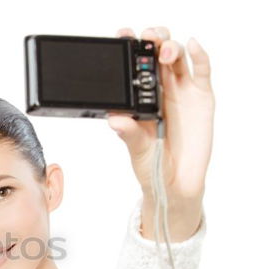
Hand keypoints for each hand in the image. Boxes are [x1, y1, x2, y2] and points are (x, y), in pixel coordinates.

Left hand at [107, 26, 213, 230]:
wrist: (174, 183)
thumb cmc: (151, 163)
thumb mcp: (136, 149)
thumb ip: (129, 133)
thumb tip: (115, 120)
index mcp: (139, 97)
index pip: (134, 65)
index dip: (129, 47)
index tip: (122, 36)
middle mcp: (160, 89)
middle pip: (158, 53)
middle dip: (152, 40)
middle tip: (146, 39)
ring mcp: (181, 91)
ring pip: (178, 57)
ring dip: (171, 47)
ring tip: (164, 52)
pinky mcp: (201, 97)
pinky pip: (202, 71)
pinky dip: (200, 55)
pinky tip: (193, 46)